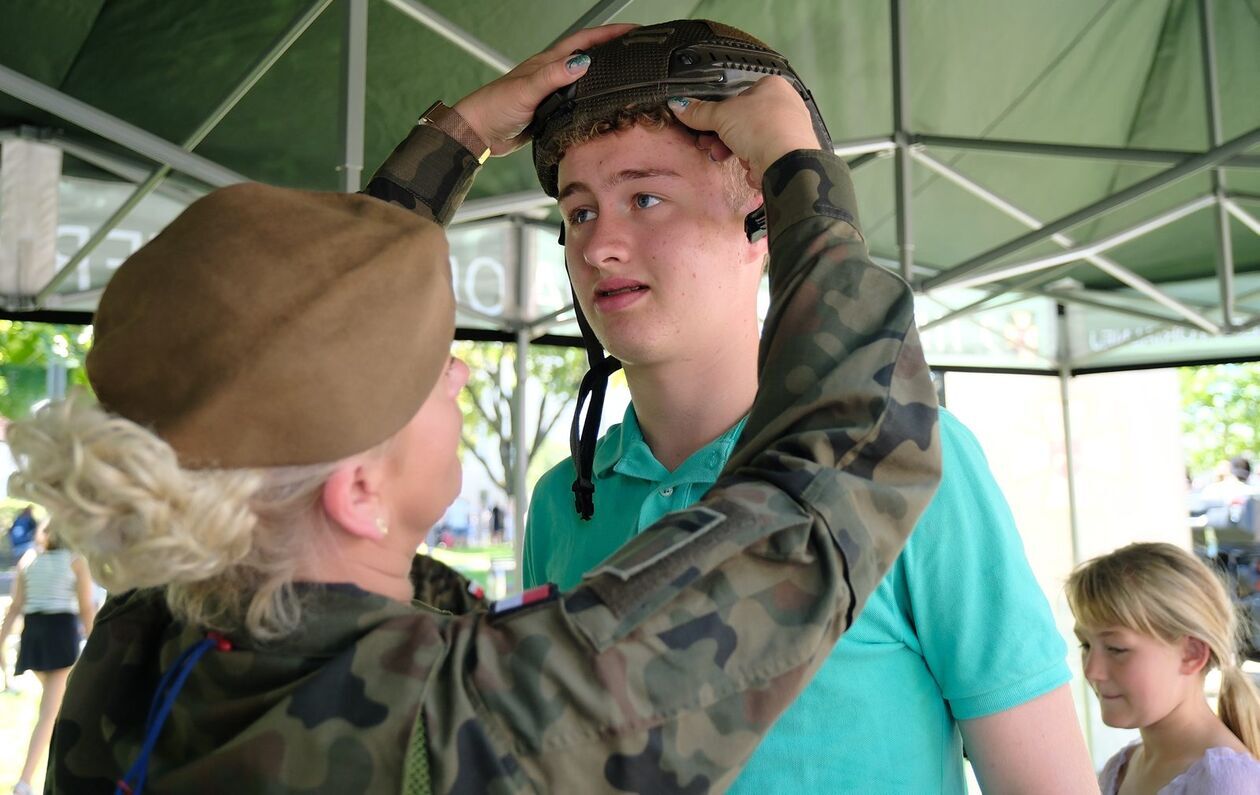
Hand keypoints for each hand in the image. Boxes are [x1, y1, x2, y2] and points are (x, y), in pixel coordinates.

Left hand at [452, 23, 637, 156]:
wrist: (479, 132)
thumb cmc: (494, 106)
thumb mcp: (526, 89)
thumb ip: (553, 76)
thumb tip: (583, 62)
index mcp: (547, 62)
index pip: (584, 41)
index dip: (609, 34)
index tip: (633, 31)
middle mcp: (552, 74)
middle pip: (589, 56)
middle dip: (613, 50)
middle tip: (638, 50)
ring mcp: (552, 93)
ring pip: (586, 80)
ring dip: (605, 75)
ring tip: (629, 76)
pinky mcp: (551, 112)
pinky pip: (578, 102)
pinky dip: (593, 100)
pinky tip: (603, 107)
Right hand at [667, 76, 820, 188]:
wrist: (786, 162)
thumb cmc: (760, 127)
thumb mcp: (722, 115)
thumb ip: (699, 112)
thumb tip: (678, 105)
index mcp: (773, 86)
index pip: (740, 95)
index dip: (721, 112)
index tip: (707, 125)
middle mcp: (785, 105)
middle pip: (744, 121)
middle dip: (724, 137)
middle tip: (712, 145)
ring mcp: (790, 131)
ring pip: (752, 141)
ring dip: (736, 152)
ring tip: (727, 157)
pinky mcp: (790, 154)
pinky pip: (764, 157)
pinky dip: (754, 164)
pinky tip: (751, 168)